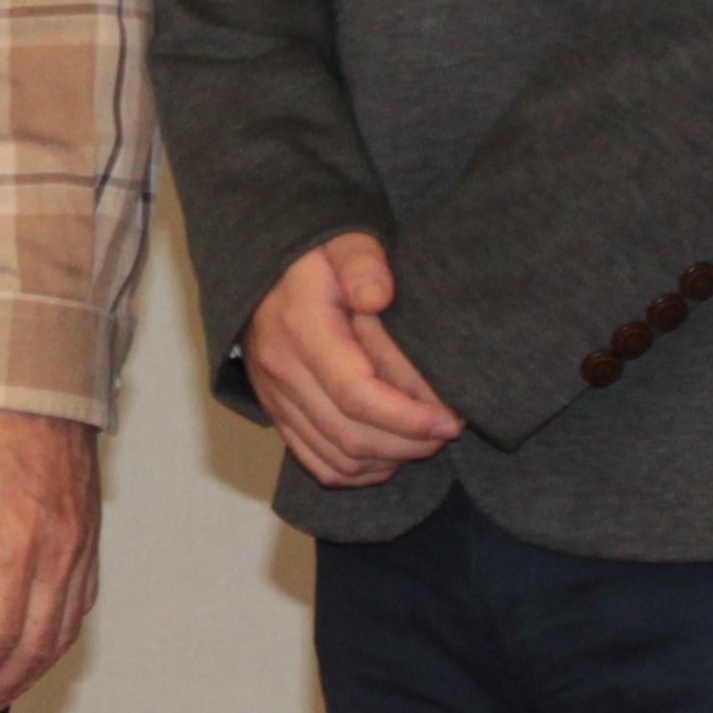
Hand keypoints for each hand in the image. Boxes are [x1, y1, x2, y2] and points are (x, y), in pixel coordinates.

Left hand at [0, 406, 103, 712]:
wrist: (37, 382)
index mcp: (16, 542)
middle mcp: (58, 553)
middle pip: (34, 644)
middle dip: (2, 683)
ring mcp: (81, 548)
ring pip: (63, 631)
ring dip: (33, 668)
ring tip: (2, 688)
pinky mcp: (91, 540)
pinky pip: (81, 604)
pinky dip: (59, 637)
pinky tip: (37, 647)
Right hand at [245, 232, 462, 488]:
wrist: (262, 266)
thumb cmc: (316, 255)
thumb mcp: (342, 241)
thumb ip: (362, 262)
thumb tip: (378, 296)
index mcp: (302, 329)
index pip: (356, 395)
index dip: (408, 418)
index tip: (450, 420)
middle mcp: (281, 370)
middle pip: (350, 435)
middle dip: (409, 444)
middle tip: (447, 430)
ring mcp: (274, 395)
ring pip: (336, 457)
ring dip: (388, 460)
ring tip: (424, 440)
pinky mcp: (275, 410)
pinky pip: (316, 461)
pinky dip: (358, 471)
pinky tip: (388, 455)